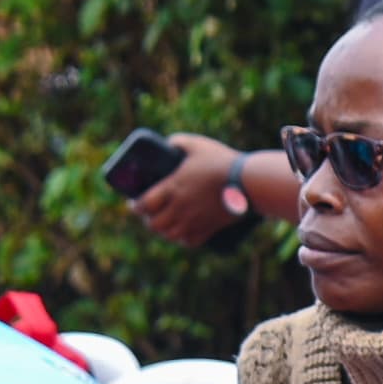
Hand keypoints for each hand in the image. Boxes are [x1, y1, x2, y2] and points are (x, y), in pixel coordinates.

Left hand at [128, 135, 253, 245]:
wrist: (248, 182)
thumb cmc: (221, 162)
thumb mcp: (198, 145)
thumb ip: (179, 142)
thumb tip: (168, 144)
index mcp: (172, 187)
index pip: (144, 204)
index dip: (136, 206)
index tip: (135, 204)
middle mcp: (179, 208)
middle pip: (154, 224)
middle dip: (149, 220)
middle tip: (150, 214)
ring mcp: (194, 221)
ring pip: (170, 235)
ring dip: (164, 231)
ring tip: (165, 224)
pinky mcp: (209, 228)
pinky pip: (190, 241)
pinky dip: (183, 239)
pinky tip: (183, 233)